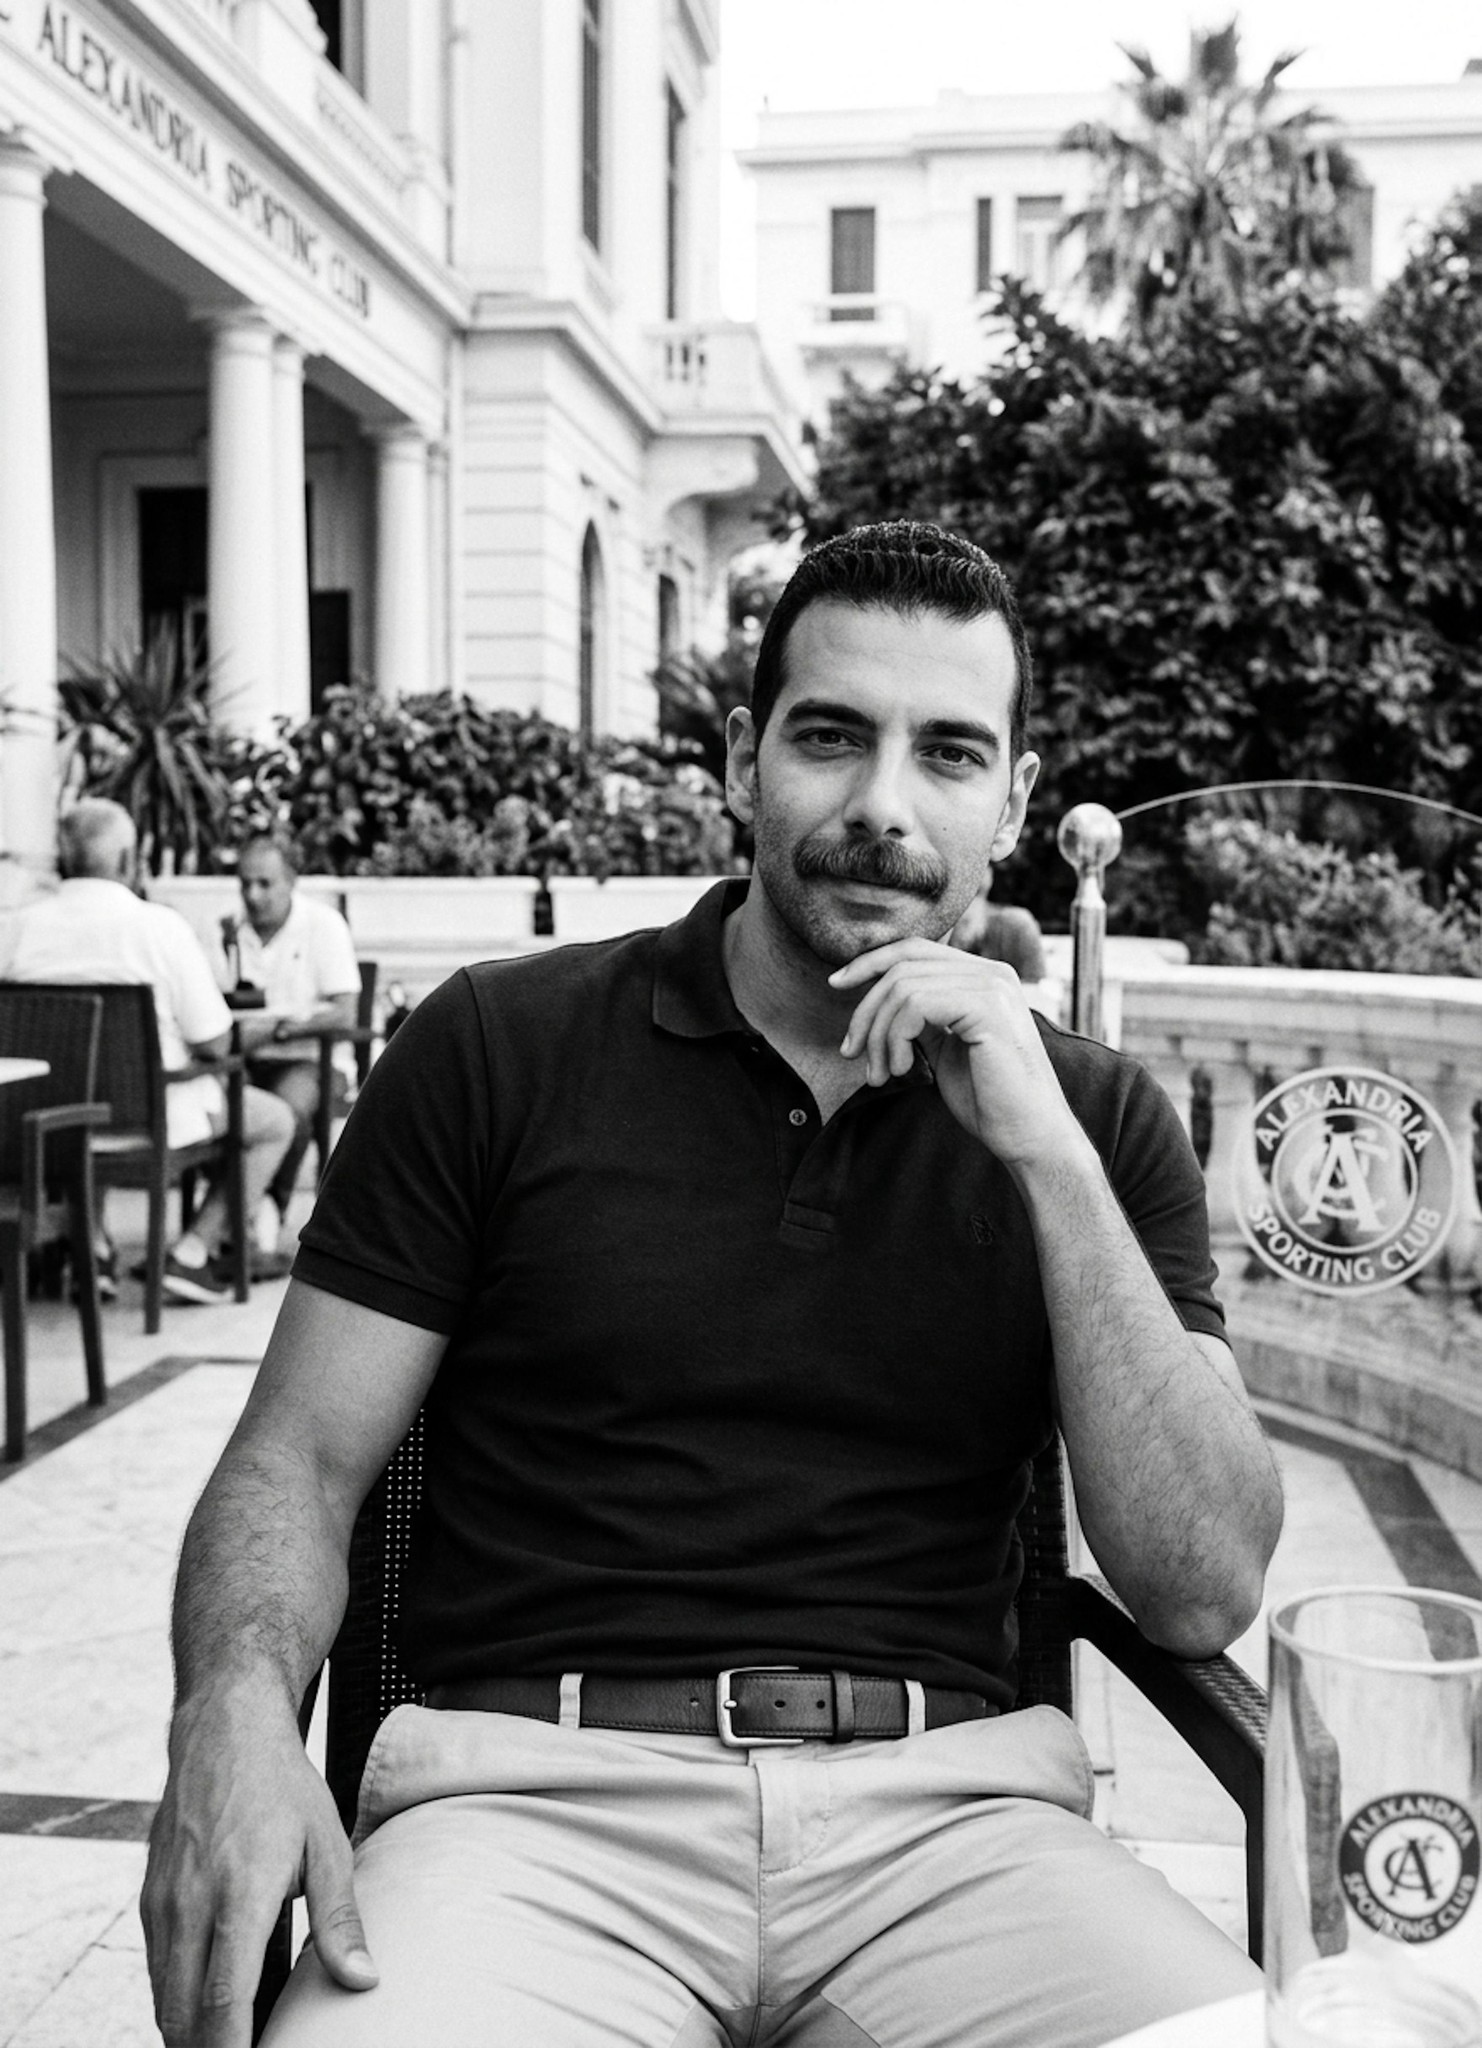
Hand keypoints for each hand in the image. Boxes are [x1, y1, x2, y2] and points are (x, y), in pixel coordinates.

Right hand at [141, 1687, 376, 2046]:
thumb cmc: (282, 1786)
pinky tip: (216, 1996)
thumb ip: (339, 1921)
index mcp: (238, 1896)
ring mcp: (161, 1904)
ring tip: (238, 2032)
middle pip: (182, 2017)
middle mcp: (189, 1906)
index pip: (223, 2003)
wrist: (224, 1729)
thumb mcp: (326, 1846)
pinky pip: (157, 1969)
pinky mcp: (149, 1899)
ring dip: (191, 2027)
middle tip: (251, 2047)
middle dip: (210, 2047)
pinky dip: (179, 1996)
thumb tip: (363, 1979)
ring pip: (163, 1998)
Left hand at [829, 939, 1087, 1168]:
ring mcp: (993, 986)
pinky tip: (900, 1069)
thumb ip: (920, 1017)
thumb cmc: (988, 1099)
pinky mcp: (988, 1008)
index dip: (869, 962)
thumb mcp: (944, 1047)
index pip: (914, 949)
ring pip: (903, 987)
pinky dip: (894, 1039)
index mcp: (984, 976)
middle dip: (865, 1011)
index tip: (834, 984)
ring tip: (881, 1074)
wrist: (1029, 1135)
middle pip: (902, 966)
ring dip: (878, 1035)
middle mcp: (992, 972)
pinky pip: (915, 1005)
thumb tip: (876, 1001)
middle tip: (851, 1053)